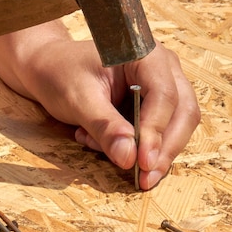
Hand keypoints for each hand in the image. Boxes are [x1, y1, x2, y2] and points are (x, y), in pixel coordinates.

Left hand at [18, 36, 199, 189]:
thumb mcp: (78, 100)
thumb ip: (105, 127)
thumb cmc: (61, 73)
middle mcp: (162, 67)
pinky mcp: (156, 104)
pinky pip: (161, 132)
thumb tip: (130, 158)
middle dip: (164, 149)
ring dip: (151, 150)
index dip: (156, 131)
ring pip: (177, 125)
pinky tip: (104, 143)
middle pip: (183, 112)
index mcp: (145, 53)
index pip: (164, 95)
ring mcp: (163, 84)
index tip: (142, 162)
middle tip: (145, 178)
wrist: (49, 67)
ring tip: (105, 150)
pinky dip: (139, 146)